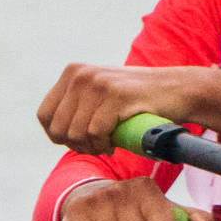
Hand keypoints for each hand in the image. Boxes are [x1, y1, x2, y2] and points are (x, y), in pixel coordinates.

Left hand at [35, 63, 220, 153]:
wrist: (176, 90)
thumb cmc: (135, 101)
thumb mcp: (98, 95)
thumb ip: (75, 106)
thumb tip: (51, 131)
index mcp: (72, 72)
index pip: (44, 116)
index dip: (59, 136)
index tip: (81, 141)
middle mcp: (81, 74)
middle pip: (58, 128)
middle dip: (76, 145)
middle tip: (98, 145)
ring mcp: (98, 82)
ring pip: (76, 134)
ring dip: (92, 147)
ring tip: (108, 143)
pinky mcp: (116, 95)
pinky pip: (96, 133)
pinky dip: (105, 145)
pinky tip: (116, 142)